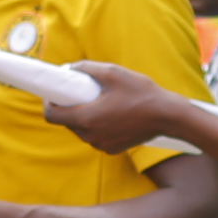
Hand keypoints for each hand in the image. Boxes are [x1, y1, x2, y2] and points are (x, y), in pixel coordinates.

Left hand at [47, 61, 189, 154]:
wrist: (168, 116)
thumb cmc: (141, 92)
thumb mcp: (113, 72)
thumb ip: (86, 68)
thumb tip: (68, 68)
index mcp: (86, 118)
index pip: (52, 115)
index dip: (49, 103)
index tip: (55, 93)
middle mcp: (90, 136)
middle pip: (67, 122)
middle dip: (69, 107)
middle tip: (81, 93)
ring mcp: (101, 145)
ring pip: (81, 130)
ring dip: (84, 117)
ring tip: (100, 102)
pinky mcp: (112, 149)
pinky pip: (95, 137)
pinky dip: (97, 126)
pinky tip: (112, 114)